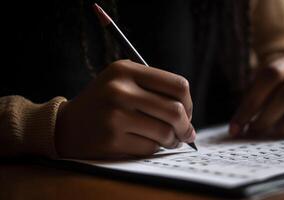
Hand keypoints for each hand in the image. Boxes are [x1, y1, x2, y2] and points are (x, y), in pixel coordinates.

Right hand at [55, 60, 194, 158]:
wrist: (68, 125)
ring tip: (170, 140)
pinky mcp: (111, 140)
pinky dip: (154, 148)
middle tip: (187, 133)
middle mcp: (120, 90)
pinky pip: (149, 148)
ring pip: (165, 132)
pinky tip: (149, 144)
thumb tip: (189, 113)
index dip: (189, 102)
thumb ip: (154, 89)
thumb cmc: (104, 102)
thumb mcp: (123, 82)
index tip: (187, 112)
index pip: (177, 85)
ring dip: (173, 140)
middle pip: (175, 110)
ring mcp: (114, 116)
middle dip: (186, 126)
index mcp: (126, 70)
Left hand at [230, 52, 283, 137]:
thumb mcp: (261, 83)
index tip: (237, 124)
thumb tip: (236, 128)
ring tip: (268, 132)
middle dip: (266, 117)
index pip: (270, 76)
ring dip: (282, 126)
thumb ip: (250, 101)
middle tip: (253, 129)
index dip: (251, 103)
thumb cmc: (275, 84)